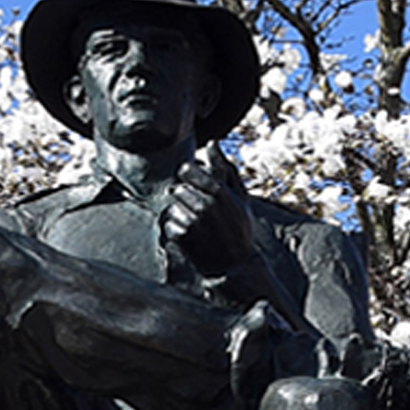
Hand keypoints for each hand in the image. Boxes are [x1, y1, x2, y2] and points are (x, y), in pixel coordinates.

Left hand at [162, 145, 255, 276]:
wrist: (235, 265)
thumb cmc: (240, 229)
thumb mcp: (240, 197)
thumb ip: (225, 169)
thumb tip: (213, 143)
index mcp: (219, 192)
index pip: (188, 170)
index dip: (187, 174)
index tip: (192, 181)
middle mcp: (204, 205)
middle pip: (178, 188)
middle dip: (185, 196)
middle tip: (196, 207)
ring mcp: (192, 222)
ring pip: (173, 206)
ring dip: (180, 213)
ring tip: (196, 223)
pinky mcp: (183, 238)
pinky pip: (169, 224)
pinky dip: (177, 228)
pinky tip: (191, 235)